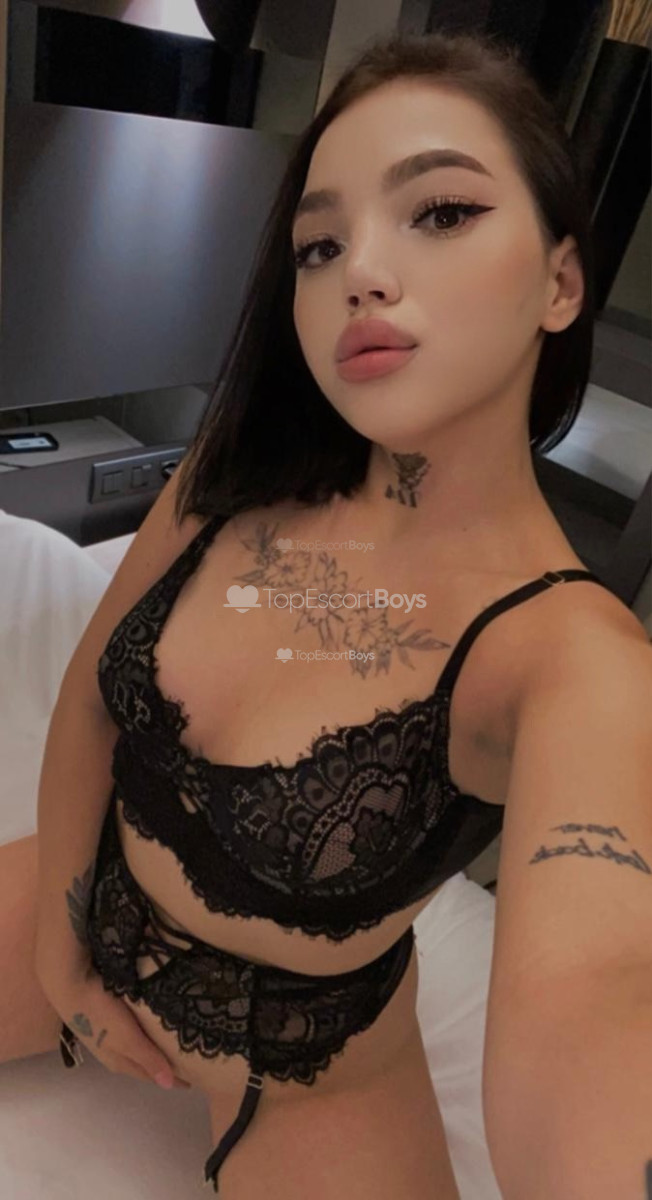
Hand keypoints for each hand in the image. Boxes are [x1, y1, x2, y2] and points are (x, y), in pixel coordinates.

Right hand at [41, 960, 190, 1089]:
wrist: (70, 984)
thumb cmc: (102, 1012)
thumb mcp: (128, 1038)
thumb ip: (148, 1058)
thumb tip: (168, 1086)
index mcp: (119, 1061)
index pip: (150, 1074)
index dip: (170, 1078)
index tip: (192, 1081)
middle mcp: (112, 1052)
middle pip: (142, 1063)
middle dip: (161, 1065)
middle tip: (186, 1063)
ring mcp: (105, 1035)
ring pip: (135, 1047)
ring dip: (152, 1049)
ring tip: (173, 1045)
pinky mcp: (103, 1018)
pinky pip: (129, 1032)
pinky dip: (143, 1034)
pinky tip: (149, 1026)